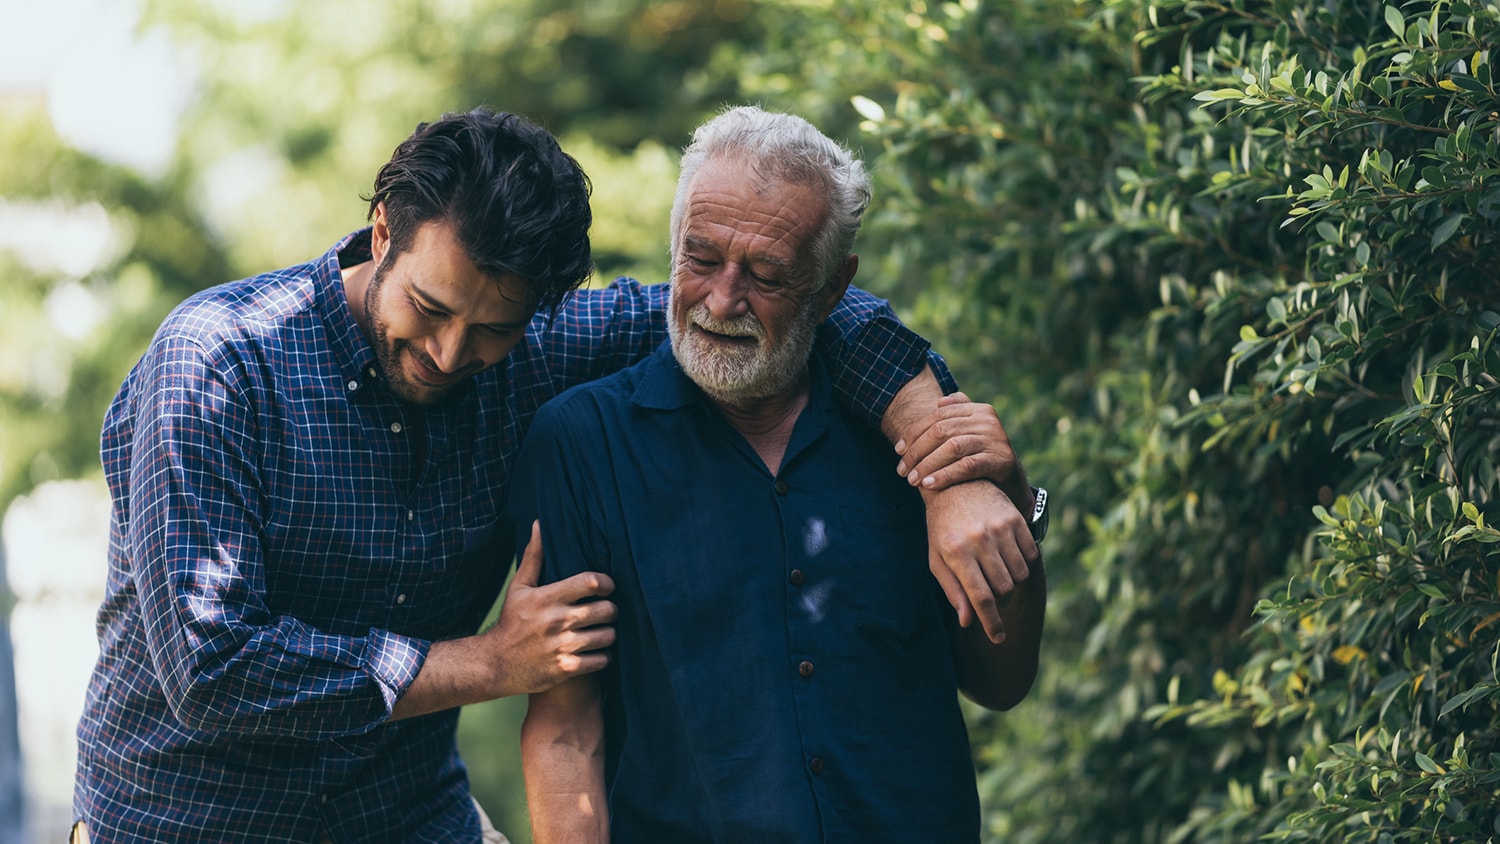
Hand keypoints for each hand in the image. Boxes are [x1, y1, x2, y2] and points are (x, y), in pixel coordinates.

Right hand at [487, 521, 616, 696]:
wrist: (494, 664)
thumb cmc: (511, 622)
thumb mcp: (519, 588)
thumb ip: (534, 557)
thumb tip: (539, 525)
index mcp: (547, 598)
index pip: (590, 582)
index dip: (606, 583)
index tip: (606, 587)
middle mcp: (556, 621)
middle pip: (606, 609)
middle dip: (611, 610)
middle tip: (606, 611)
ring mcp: (562, 646)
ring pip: (608, 636)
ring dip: (608, 634)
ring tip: (601, 631)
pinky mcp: (565, 669)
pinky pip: (601, 660)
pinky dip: (602, 656)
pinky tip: (595, 652)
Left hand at [895, 392, 1028, 508]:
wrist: (1012, 484)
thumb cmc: (983, 458)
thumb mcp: (970, 434)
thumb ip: (956, 416)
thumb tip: (938, 403)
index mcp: (978, 409)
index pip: (937, 416)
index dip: (914, 433)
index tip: (898, 450)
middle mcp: (988, 420)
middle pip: (942, 430)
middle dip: (917, 451)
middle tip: (902, 471)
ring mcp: (996, 439)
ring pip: (952, 448)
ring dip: (927, 464)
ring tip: (913, 480)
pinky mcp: (1002, 460)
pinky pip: (967, 466)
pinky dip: (945, 475)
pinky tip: (929, 485)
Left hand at [923, 480, 1036, 642]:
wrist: (954, 485)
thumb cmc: (941, 528)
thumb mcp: (937, 559)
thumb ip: (953, 590)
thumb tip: (968, 621)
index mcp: (956, 552)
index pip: (980, 597)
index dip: (992, 622)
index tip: (998, 638)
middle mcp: (979, 539)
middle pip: (1003, 589)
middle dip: (999, 600)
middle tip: (990, 593)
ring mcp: (1000, 528)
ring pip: (1019, 575)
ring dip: (1011, 582)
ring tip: (997, 572)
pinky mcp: (1015, 519)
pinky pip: (1030, 556)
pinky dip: (1023, 564)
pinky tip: (1008, 557)